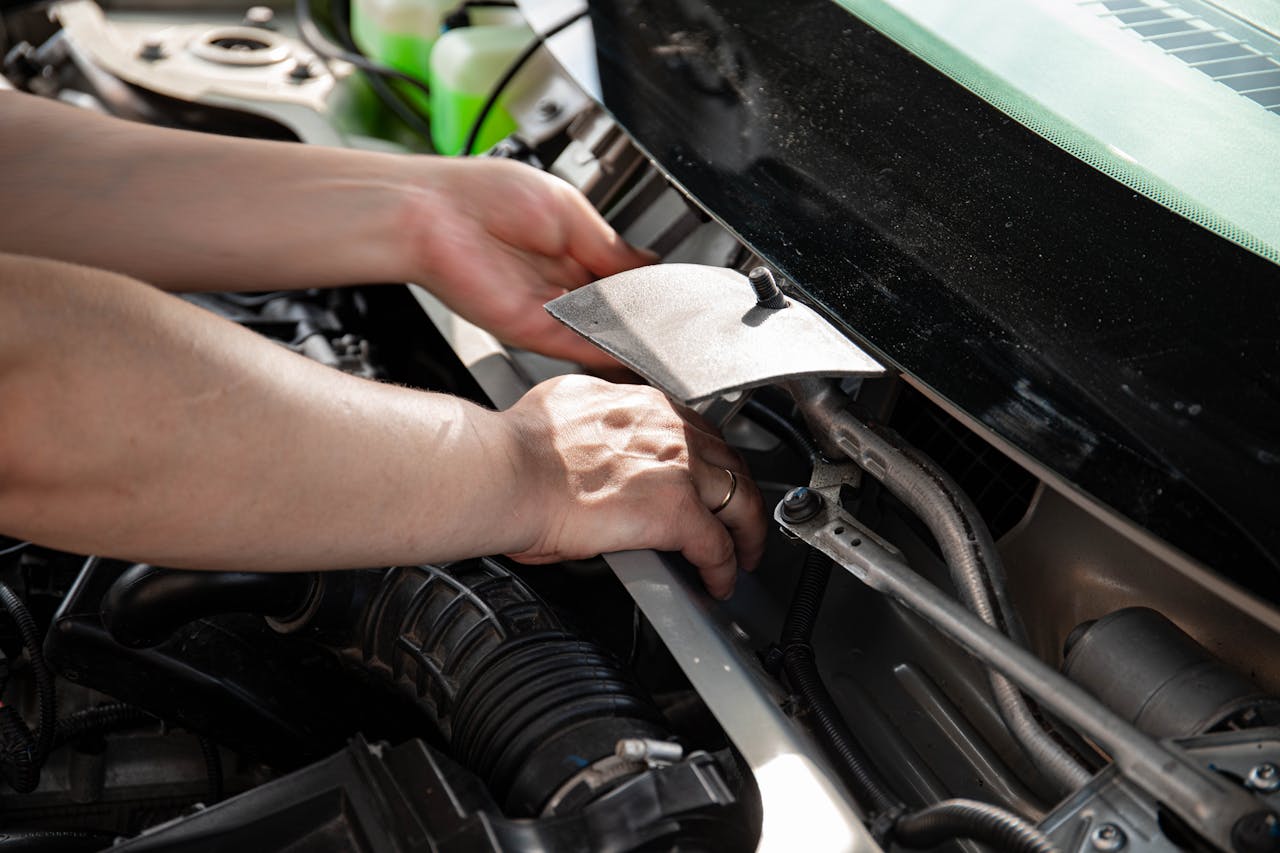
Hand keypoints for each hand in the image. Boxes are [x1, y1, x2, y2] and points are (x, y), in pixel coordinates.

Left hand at [399, 158, 654, 367]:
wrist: (433, 215)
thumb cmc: (484, 196)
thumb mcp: (568, 210)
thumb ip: (612, 247)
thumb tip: (650, 263)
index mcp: (569, 246)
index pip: (620, 276)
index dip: (648, 285)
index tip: (679, 294)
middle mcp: (558, 281)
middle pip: (613, 308)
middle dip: (644, 314)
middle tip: (683, 318)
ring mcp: (547, 310)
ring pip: (603, 332)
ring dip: (634, 335)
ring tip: (674, 335)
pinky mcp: (534, 331)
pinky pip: (583, 347)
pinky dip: (613, 351)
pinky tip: (642, 347)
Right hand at [501, 375, 765, 598]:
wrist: (507, 473)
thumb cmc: (517, 451)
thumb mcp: (566, 410)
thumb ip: (595, 417)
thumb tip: (590, 431)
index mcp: (642, 404)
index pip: (696, 429)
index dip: (710, 459)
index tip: (710, 476)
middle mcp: (668, 427)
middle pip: (729, 461)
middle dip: (740, 491)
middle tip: (741, 517)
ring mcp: (678, 468)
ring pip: (740, 499)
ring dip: (746, 530)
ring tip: (743, 553)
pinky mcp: (676, 511)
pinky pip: (717, 545)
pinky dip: (724, 568)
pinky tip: (720, 582)